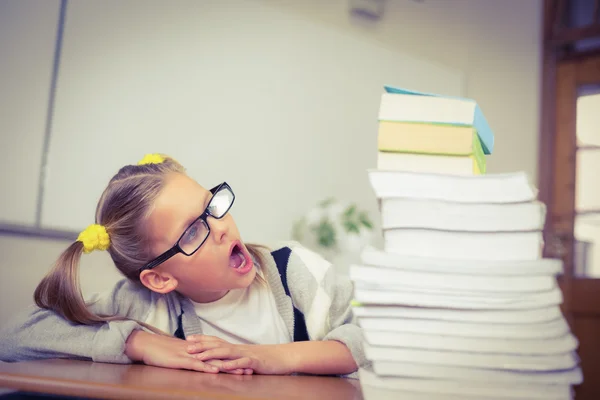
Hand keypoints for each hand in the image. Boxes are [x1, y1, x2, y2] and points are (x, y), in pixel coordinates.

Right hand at [125, 330, 250, 374]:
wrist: (145, 344)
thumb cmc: (160, 350)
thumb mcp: (178, 354)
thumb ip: (190, 357)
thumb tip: (199, 362)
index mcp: (197, 350)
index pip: (218, 355)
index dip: (232, 359)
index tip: (245, 364)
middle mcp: (197, 351)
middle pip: (219, 358)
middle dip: (235, 364)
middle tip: (250, 369)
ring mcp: (189, 355)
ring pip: (211, 361)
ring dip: (226, 366)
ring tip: (240, 372)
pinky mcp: (180, 360)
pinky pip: (196, 364)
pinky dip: (207, 367)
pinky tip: (216, 370)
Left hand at [186, 335, 291, 374]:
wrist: (284, 357)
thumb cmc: (265, 359)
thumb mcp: (247, 357)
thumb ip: (234, 357)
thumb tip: (221, 358)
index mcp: (236, 348)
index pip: (217, 340)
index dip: (202, 339)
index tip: (188, 338)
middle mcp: (239, 349)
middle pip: (218, 345)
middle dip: (202, 346)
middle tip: (187, 346)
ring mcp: (247, 354)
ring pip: (227, 353)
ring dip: (212, 354)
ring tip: (199, 356)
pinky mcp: (255, 362)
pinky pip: (242, 363)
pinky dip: (232, 364)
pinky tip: (223, 366)